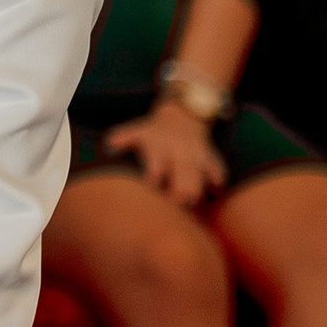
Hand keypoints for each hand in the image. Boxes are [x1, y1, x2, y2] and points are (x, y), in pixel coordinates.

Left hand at [103, 100, 225, 207]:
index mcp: (159, 148)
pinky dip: (217, 184)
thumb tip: (108, 146)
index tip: (150, 194)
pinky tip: (214, 194)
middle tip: (173, 210)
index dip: (153, 181)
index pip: (156, 168)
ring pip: (199, 178)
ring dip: (196, 194)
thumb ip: (121, 139)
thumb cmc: (153, 132)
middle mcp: (179, 153)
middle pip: (181, 178)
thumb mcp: (136, 131)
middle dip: (178, 196)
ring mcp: (196, 157)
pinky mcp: (210, 159)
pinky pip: (218, 171)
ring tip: (191, 207)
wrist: (183, 116)